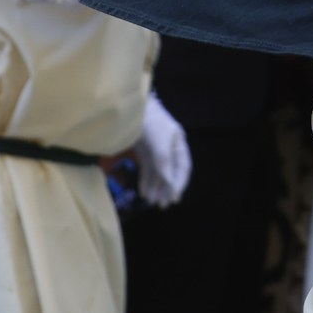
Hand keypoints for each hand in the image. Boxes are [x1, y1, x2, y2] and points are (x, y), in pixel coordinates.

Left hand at [135, 93, 190, 207]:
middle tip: (161, 205)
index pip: (183, 167)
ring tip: (150, 201)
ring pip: (157, 173)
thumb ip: (164, 161)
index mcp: (178, 144)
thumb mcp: (159, 140)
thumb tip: (168, 182)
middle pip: (170, 173)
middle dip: (166, 189)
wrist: (130, 107)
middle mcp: (169, 149)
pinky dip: (146, 181)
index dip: (179, 183)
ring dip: (155, 187)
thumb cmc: (150, 120)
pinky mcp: (143, 151)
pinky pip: (147, 169)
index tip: (174, 198)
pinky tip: (143, 191)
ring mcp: (155, 150)